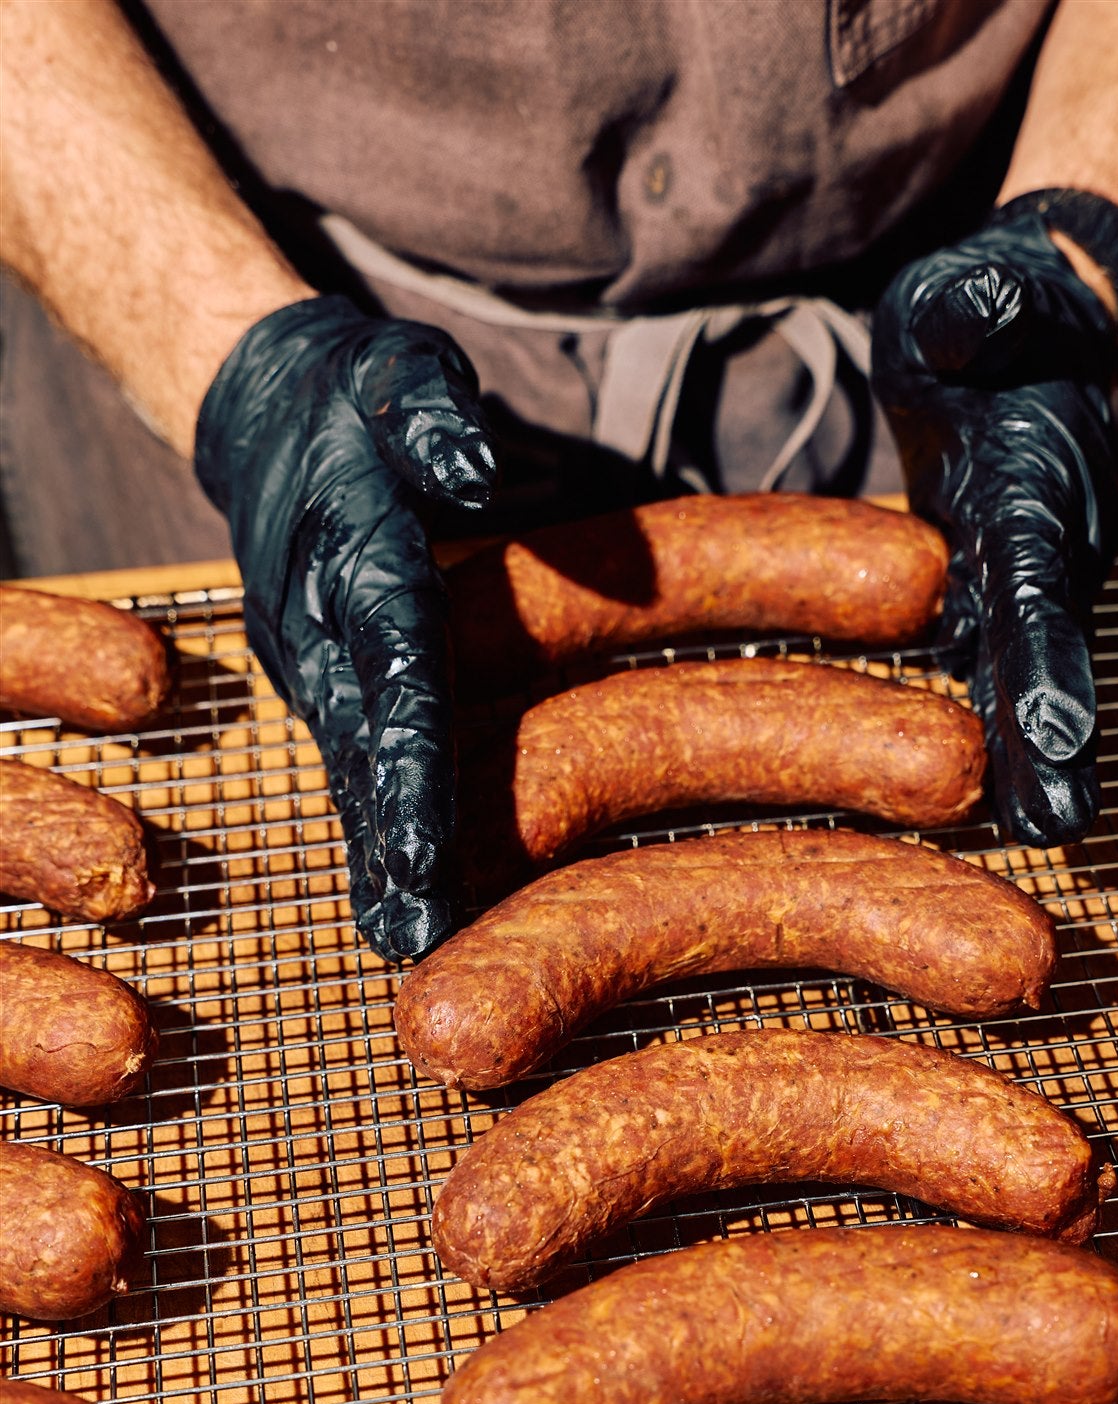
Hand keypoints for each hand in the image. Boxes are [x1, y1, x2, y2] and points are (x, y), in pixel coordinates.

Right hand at [194, 296, 495, 959]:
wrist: (263, 412)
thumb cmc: (357, 397)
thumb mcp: (402, 376)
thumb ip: (437, 419)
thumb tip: (481, 472)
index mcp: (354, 555)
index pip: (394, 665)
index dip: (412, 760)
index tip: (427, 847)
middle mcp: (323, 625)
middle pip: (367, 746)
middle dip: (392, 843)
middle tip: (417, 934)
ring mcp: (316, 662)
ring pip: (352, 770)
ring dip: (379, 857)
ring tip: (409, 941)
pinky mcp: (324, 681)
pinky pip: (353, 763)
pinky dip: (374, 831)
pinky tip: (399, 899)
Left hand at [873, 207, 1117, 845]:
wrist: (1019, 324)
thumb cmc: (981, 311)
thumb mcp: (962, 292)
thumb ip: (972, 308)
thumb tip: (964, 322)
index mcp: (1031, 486)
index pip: (1033, 577)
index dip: (1040, 651)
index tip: (1047, 722)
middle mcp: (1042, 545)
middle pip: (1042, 654)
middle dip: (1052, 743)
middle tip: (1058, 826)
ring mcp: (1023, 579)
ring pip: (1024, 680)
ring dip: (1035, 762)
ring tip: (1042, 835)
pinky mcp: (994, 596)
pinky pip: (995, 677)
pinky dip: (1003, 742)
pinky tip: (998, 812)